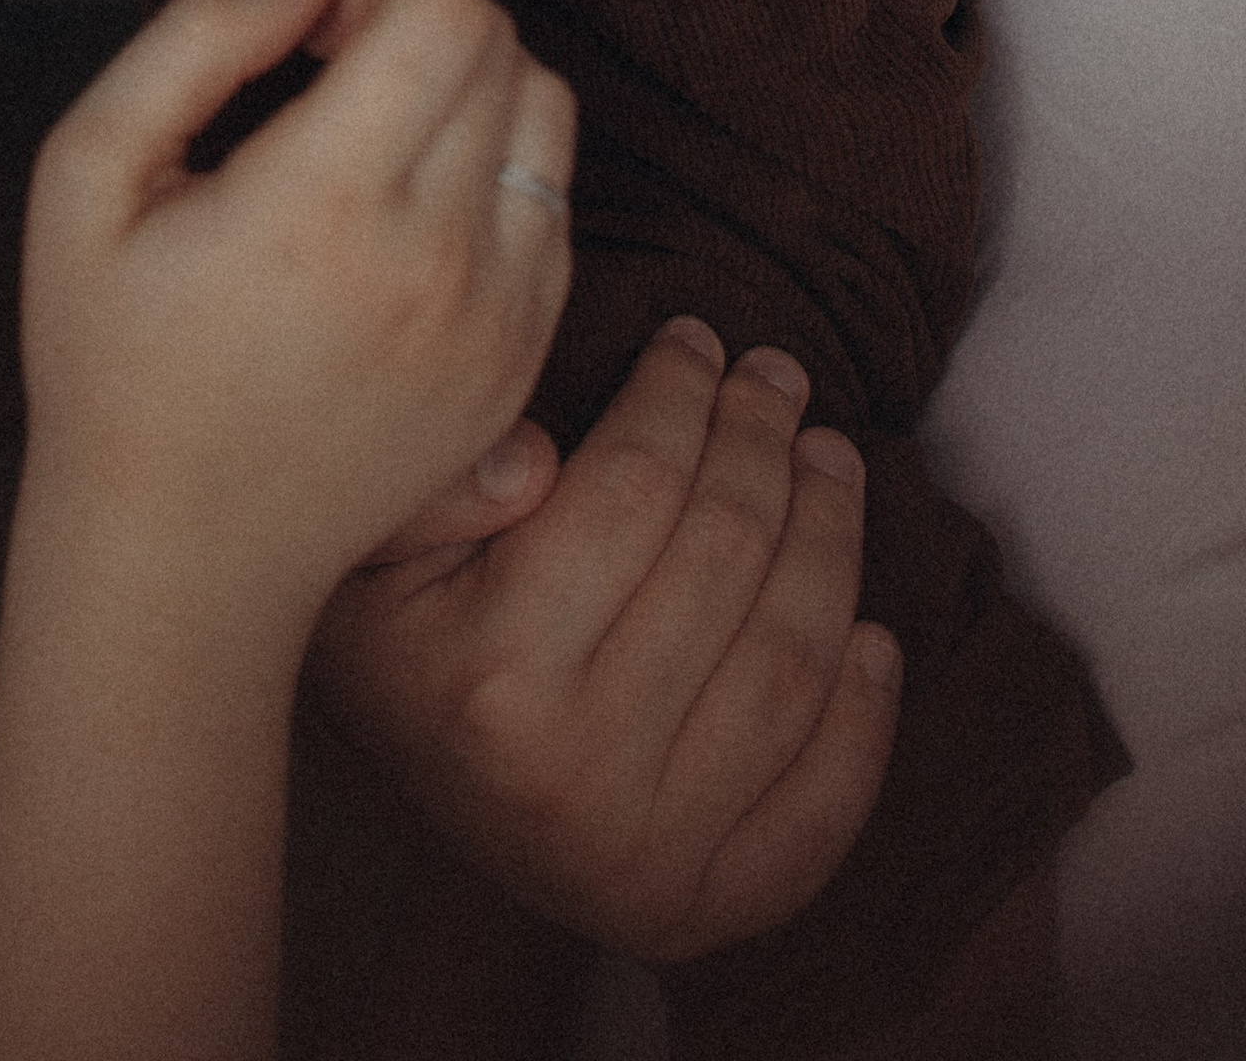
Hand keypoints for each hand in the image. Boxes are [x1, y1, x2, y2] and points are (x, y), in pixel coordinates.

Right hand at [17, 0, 575, 619]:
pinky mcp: (521, 365)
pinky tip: (406, 197)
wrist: (182, 559)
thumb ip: (196, 37)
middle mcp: (438, 259)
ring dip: (470, 75)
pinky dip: (496, 162)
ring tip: (372, 114)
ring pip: (544, 115)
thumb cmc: (113, 359)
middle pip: (499, 43)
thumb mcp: (88, 173)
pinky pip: (552, 206)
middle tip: (325, 42)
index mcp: (326, 204)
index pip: (447, 5)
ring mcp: (496, 319)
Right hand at [309, 320, 901, 962]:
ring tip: (831, 460)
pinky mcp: (707, 908)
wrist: (424, 809)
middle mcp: (576, 772)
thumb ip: (439, 483)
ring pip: (789, 661)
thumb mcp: (373, 550)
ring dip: (831, 540)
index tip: (697, 337)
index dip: (679, 394)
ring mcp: (650, 854)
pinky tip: (871, 630)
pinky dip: (866, 712)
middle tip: (778, 376)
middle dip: (764, 441)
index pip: (633, 489)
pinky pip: (823, 804)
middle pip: (723, 559)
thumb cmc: (407, 642)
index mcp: (491, 673)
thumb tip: (537, 457)